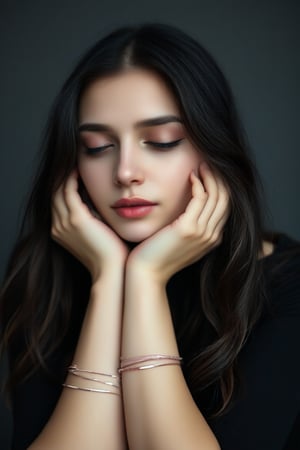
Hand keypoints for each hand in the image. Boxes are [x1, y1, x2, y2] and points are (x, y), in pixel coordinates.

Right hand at [51, 170, 128, 281]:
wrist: (113, 271)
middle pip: (54, 193)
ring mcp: (65, 223)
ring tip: (75, 162)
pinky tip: (79, 169)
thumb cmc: (111, 255)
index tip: (74, 172)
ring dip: (65, 174)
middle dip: (61, 177)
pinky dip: (71, 178)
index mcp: (61, 231)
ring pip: (58, 190)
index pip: (58, 202)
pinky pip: (68, 191)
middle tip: (72, 162)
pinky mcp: (76, 220)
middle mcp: (58, 226)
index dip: (63, 185)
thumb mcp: (98, 233)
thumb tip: (101, 201)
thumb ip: (95, 218)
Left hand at [126, 163, 229, 284]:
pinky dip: (198, 184)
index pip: (225, 207)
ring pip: (216, 196)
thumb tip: (189, 210)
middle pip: (225, 199)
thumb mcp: (179, 240)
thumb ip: (190, 227)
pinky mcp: (188, 228)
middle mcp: (212, 236)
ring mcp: (202, 232)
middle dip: (219, 178)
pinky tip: (191, 176)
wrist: (147, 272)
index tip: (211, 173)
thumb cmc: (157, 255)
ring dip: (210, 177)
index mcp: (212, 239)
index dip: (220, 187)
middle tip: (208, 163)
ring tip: (201, 165)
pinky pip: (200, 198)